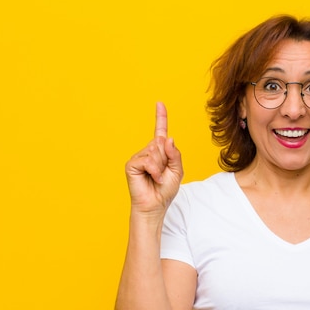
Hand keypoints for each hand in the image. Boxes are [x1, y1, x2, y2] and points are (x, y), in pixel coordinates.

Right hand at [125, 102, 183, 216]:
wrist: (155, 205)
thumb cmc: (165, 190)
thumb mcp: (177, 171)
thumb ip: (175, 154)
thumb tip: (167, 138)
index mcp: (160, 152)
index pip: (160, 131)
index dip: (160, 117)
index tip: (159, 103)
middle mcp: (148, 152)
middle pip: (161, 143)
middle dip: (166, 159)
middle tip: (163, 174)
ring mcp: (139, 157)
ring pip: (155, 151)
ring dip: (161, 167)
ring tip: (157, 178)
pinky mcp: (132, 164)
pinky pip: (147, 160)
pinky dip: (154, 170)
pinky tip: (153, 179)